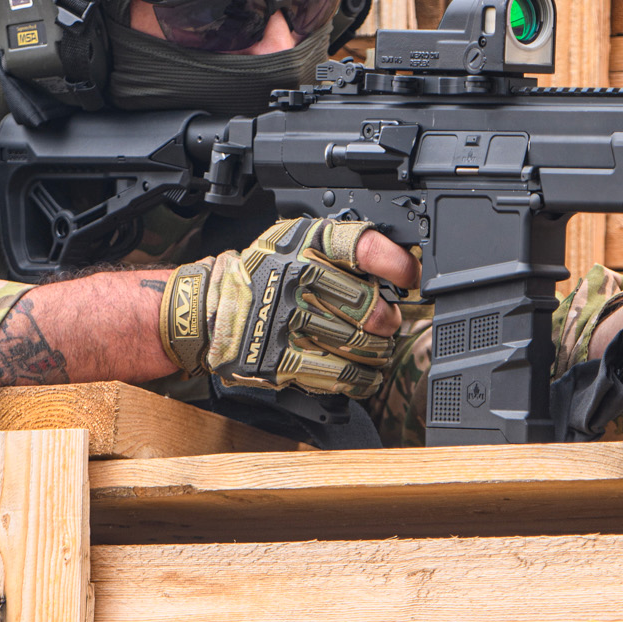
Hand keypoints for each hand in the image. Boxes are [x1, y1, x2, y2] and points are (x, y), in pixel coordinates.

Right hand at [205, 218, 416, 397]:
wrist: (212, 310)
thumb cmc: (264, 276)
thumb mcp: (295, 241)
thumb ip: (341, 248)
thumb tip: (399, 267)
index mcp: (304, 243)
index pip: (361, 246)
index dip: (395, 263)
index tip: (410, 276)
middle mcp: (296, 278)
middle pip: (368, 306)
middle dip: (387, 320)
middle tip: (388, 324)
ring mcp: (288, 321)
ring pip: (359, 343)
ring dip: (378, 353)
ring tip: (377, 350)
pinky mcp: (282, 359)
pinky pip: (339, 374)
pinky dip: (362, 379)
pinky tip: (366, 375)